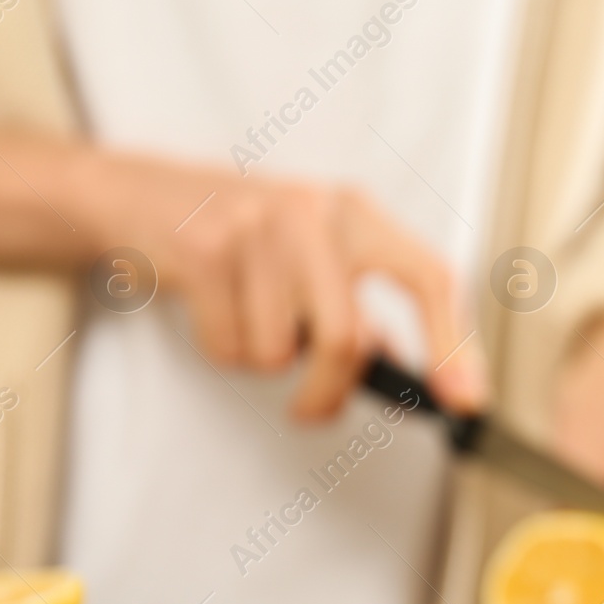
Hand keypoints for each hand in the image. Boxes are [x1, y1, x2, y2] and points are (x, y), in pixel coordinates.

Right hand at [75, 149, 486, 419]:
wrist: (139, 194)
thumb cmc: (243, 237)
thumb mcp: (314, 253)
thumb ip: (359, 304)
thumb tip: (407, 368)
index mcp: (357, 213)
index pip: (429, 276)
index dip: (454, 344)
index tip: (465, 400)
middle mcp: (315, 213)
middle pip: (348, 340)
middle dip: (329, 392)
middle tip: (312, 408)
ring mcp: (258, 228)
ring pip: (280, 353)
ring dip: (261, 360)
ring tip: (244, 318)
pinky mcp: (204, 251)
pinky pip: (229, 347)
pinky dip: (223, 350)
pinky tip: (212, 308)